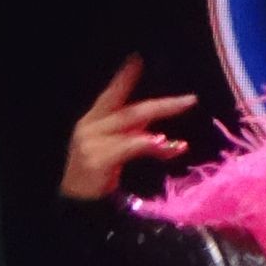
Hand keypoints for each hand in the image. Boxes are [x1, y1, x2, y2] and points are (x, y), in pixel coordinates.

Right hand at [59, 54, 197, 199]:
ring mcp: (91, 141)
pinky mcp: (96, 159)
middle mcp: (91, 126)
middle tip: (191, 100)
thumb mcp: (117, 155)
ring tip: (180, 136)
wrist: (74, 205)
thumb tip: (169, 141)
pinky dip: (145, 144)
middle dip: (164, 105)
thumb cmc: (96, 180)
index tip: (137, 60)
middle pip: (132, 110)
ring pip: (131, 126)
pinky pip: (127, 147)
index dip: (124, 78)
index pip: (112, 95)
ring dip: (159, 129)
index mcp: (94, 122)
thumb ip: (137, 142)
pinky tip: (162, 144)